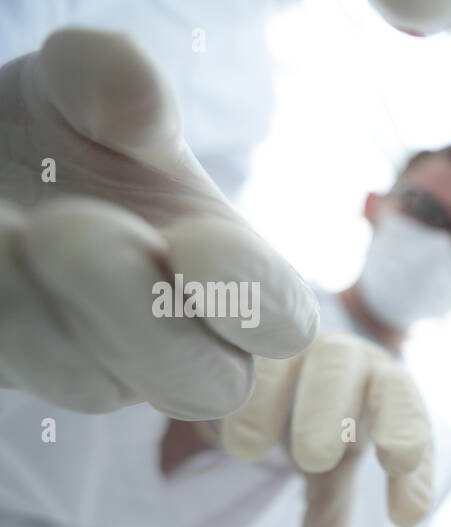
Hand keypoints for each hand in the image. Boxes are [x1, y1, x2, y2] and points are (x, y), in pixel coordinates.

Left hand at [0, 29, 316, 418]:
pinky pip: (10, 362)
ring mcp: (93, 366)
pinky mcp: (14, 366)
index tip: (197, 242)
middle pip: (203, 383)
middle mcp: (177, 342)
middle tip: (74, 227)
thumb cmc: (57, 130)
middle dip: (142, 314)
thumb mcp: (83, 83)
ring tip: (8, 229)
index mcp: (231, 279)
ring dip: (44, 313)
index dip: (253, 295)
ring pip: (88, 383)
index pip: (280, 320)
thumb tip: (137, 106)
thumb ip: (116, 76)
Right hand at [215, 331, 433, 526]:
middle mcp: (337, 352)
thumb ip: (330, 505)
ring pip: (277, 354)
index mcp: (380, 381)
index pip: (402, 403)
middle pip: (340, 365)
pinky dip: (218, 386)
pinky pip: (223, 354)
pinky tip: (207, 421)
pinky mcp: (231, 341)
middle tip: (317, 461)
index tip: (400, 501)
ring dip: (264, 401)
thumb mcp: (332, 465)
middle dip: (329, 410)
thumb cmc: (325, 420)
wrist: (273, 369)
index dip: (406, 437)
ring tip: (247, 452)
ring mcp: (282, 339)